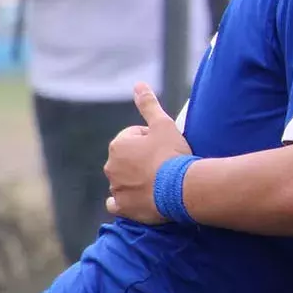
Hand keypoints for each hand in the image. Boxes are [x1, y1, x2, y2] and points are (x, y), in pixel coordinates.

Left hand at [104, 83, 192, 224]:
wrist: (181, 188)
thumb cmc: (172, 154)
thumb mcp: (163, 125)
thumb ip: (149, 104)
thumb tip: (139, 84)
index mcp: (118, 145)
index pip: (135, 137)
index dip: (153, 140)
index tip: (166, 147)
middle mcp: (111, 167)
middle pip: (128, 159)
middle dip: (142, 160)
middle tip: (165, 164)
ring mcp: (115, 188)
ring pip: (124, 180)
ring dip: (137, 179)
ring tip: (159, 182)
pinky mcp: (122, 207)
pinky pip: (117, 203)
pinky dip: (126, 201)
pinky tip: (140, 198)